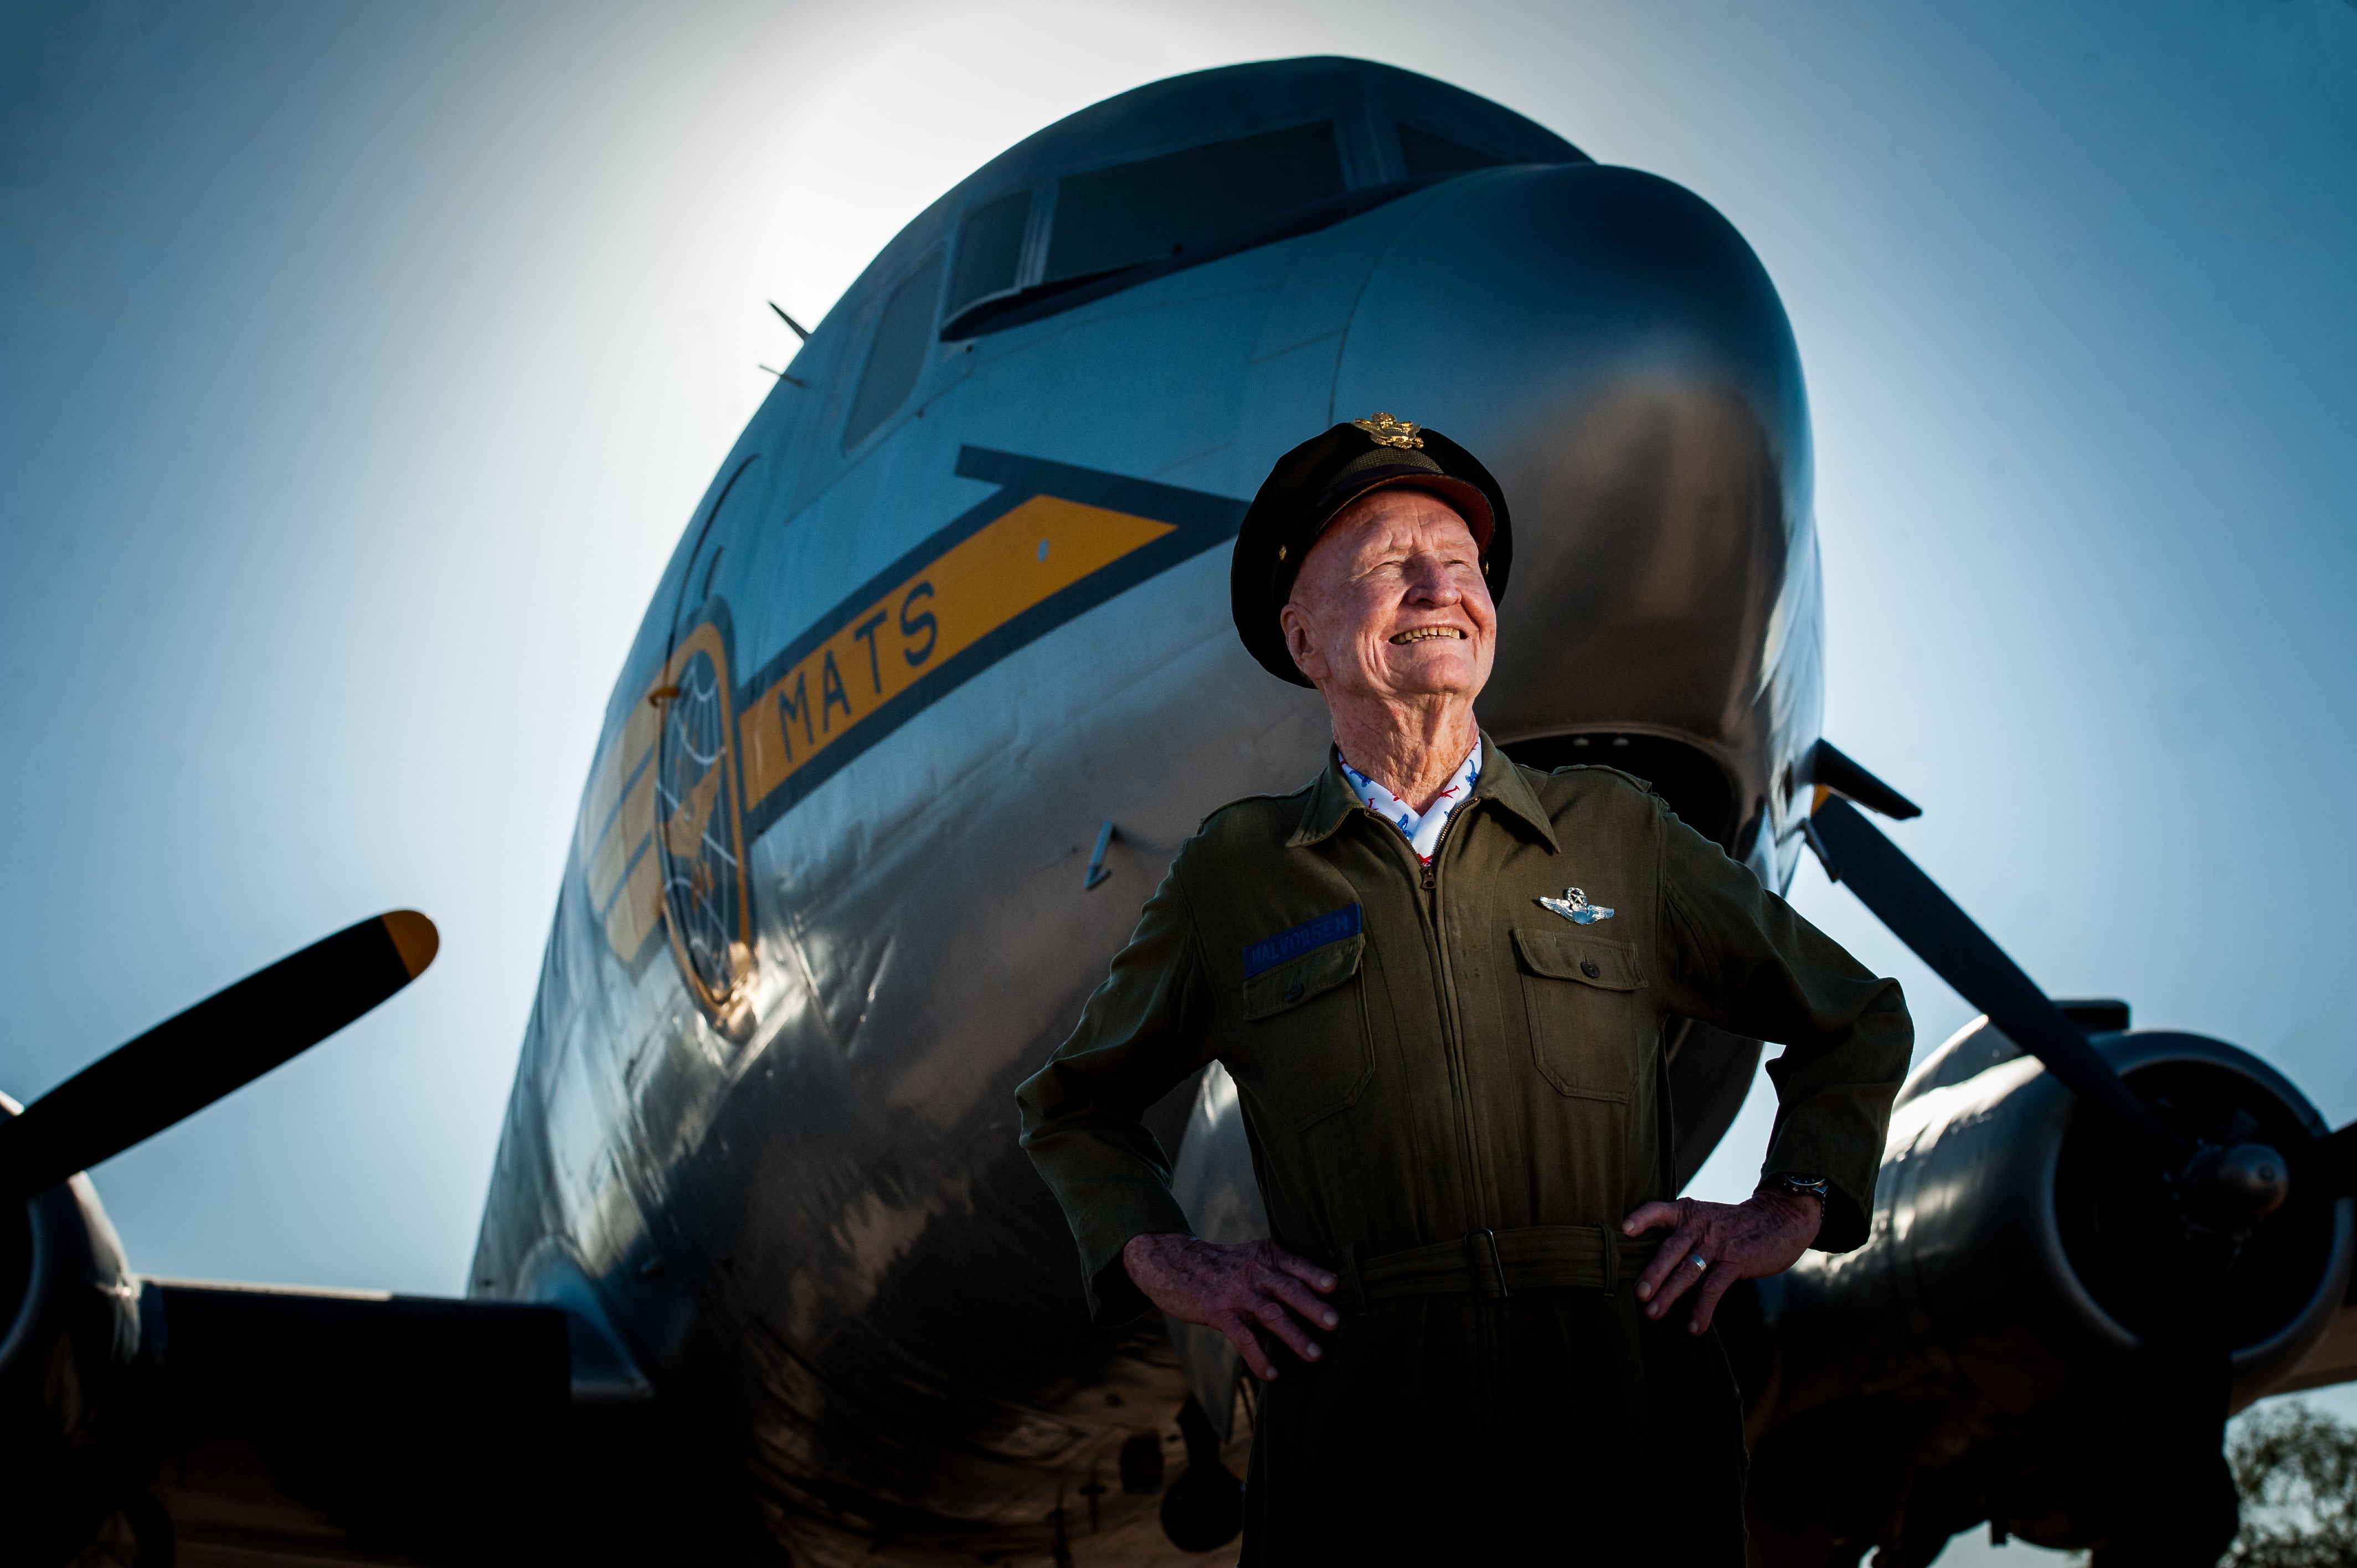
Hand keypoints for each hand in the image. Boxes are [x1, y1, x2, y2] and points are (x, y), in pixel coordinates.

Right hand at [1122, 1233, 1339, 1380]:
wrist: (1172, 1261)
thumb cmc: (1219, 1263)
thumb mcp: (1250, 1254)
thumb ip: (1278, 1267)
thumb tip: (1316, 1289)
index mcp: (1265, 1255)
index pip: (1295, 1264)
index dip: (1315, 1274)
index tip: (1336, 1285)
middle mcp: (1254, 1271)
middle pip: (1289, 1289)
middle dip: (1313, 1307)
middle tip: (1335, 1323)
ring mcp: (1236, 1293)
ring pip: (1271, 1314)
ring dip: (1294, 1335)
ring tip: (1315, 1355)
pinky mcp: (1219, 1312)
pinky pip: (1243, 1338)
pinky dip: (1259, 1357)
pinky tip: (1273, 1375)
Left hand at [1621, 1190, 1822, 1333]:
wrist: (1780, 1218)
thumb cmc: (1734, 1224)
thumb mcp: (1706, 1217)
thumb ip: (1683, 1236)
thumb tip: (1654, 1269)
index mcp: (1688, 1213)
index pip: (1659, 1210)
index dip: (1642, 1219)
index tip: (1624, 1229)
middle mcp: (1699, 1226)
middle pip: (1670, 1250)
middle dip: (1653, 1273)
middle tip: (1638, 1294)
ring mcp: (1718, 1243)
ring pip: (1689, 1271)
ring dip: (1670, 1294)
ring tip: (1653, 1313)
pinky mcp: (1736, 1261)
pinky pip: (1714, 1288)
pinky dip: (1702, 1309)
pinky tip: (1694, 1327)